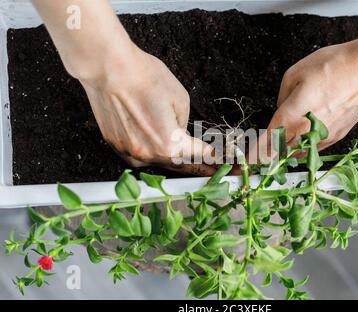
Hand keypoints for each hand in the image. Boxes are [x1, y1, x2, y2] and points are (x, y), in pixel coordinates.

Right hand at [79, 46, 215, 174]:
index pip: (198, 155)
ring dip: (171, 159)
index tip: (220, 163)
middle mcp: (149, 154)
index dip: (213, 159)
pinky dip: (150, 152)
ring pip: (157, 162)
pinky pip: (139, 155)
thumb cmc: (145, 78)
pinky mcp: (116, 145)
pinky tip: (155, 143)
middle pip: (178, 165)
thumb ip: (184, 123)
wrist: (109, 69)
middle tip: (208, 169)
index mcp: (170, 144)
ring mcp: (130, 152)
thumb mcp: (180, 98)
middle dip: (195, 166)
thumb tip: (179, 133)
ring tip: (183, 157)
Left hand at [253, 39, 357, 162]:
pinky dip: (304, 146)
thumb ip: (282, 96)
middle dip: (270, 152)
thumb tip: (282, 108)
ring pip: (297, 151)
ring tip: (281, 143)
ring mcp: (323, 136)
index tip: (247, 163)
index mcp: (292, 114)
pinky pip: (314, 148)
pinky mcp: (337, 136)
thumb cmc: (335, 66)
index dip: (255, 155)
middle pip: (281, 150)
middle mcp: (307, 130)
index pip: (268, 141)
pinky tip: (303, 137)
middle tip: (262, 150)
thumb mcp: (295, 73)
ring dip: (287, 150)